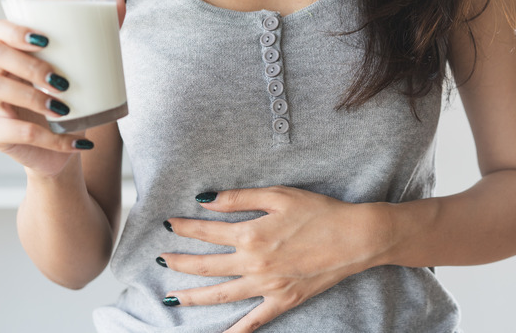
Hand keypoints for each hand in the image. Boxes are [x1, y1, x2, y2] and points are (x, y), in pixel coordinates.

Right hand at [0, 0, 126, 175]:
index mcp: (11, 54)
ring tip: (64, 109)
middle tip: (62, 81)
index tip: (44, 40)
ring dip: (33, 98)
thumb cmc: (69, 104)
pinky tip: (77, 141)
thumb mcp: (84, 71)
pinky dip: (51, 139)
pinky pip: (16, 132)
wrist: (63, 151)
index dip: (13, 30)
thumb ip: (100, 36)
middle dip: (28, 65)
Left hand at [160, 186, 393, 332]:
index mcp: (250, 235)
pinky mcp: (283, 301)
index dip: (184, 228)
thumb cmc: (318, 211)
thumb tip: (205, 200)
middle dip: (179, 263)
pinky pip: (254, 321)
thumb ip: (238, 199)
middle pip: (206, 266)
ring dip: (193, 297)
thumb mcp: (277, 195)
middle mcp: (253, 264)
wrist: (355, 238)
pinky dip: (235, 332)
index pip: (206, 232)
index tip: (168, 224)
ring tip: (171, 298)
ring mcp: (267, 286)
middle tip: (161, 260)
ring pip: (221, 295)